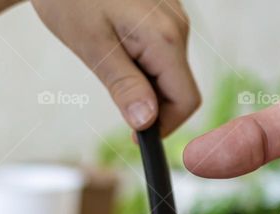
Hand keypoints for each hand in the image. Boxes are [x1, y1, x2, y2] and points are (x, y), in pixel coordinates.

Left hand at [31, 0, 198, 134]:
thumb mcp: (92, 46)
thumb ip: (124, 85)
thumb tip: (146, 122)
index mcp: (164, 38)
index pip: (186, 100)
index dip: (166, 125)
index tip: (137, 134)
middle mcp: (179, 27)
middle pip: (181, 87)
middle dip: (154, 103)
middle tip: (117, 99)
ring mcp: (176, 18)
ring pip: (173, 70)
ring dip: (148, 81)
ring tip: (111, 62)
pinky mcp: (167, 13)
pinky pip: (166, 51)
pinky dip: (146, 62)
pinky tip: (119, 46)